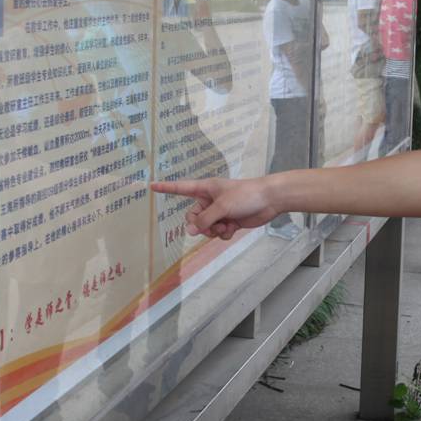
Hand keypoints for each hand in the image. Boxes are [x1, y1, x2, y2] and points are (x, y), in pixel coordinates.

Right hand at [150, 177, 276, 238]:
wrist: (269, 200)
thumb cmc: (245, 195)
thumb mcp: (222, 206)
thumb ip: (205, 219)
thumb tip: (191, 231)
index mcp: (205, 189)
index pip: (181, 188)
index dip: (166, 188)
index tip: (151, 186)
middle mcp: (210, 200)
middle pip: (193, 217)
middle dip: (200, 225)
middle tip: (210, 227)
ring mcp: (219, 212)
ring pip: (205, 228)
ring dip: (213, 231)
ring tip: (225, 227)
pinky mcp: (229, 222)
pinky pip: (218, 232)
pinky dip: (223, 233)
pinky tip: (232, 229)